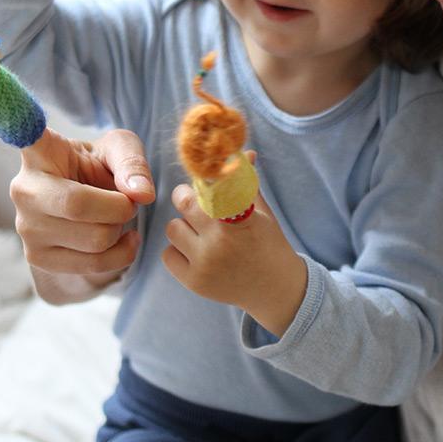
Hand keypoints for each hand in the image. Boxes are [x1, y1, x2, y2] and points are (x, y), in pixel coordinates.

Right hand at [10, 126, 154, 298]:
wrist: (92, 214)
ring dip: (121, 231)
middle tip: (128, 201)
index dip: (6, 108)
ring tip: (117, 218)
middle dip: (120, 208)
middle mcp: (23, 187)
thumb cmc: (100, 171)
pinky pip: (93, 264)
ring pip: (94, 239)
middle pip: (78, 205)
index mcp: (40, 151)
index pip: (21, 130)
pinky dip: (121, 255)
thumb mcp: (121, 154)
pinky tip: (120, 240)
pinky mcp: (37, 257)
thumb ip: (133, 164)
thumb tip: (141, 193)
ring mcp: (25, 226)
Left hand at [162, 182, 307, 336]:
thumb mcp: (262, 213)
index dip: (202, 180)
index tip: (203, 181)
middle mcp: (221, 241)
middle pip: (184, 202)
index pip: (209, 186)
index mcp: (241, 219)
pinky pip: (167, 254)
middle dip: (187, 198)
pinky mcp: (194, 281)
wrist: (275, 289)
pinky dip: (178, 251)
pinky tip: (197, 253)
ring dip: (183, 226)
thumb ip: (246, 182)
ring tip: (200, 233)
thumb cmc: (267, 243)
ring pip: (172, 227)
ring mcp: (206, 263)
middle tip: (197, 205)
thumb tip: (245, 152)